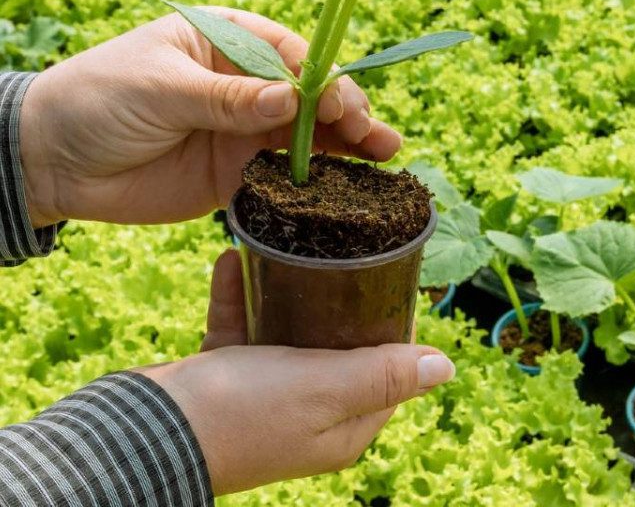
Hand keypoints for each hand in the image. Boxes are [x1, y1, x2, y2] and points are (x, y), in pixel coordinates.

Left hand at [19, 8, 401, 226]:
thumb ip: (227, 97)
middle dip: (344, 111)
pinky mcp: (237, 171)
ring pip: (305, 134)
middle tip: (374, 134)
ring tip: (386, 155)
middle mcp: (244, 84)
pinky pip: (284, 172)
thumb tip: (290, 99)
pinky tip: (347, 185)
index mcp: (227, 42)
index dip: (320, 79)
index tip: (340, 103)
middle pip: (308, 95)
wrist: (52, 162)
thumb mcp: (161, 87)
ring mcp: (242, 129)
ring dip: (345, 144)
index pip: (289, 54)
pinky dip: (316, 178)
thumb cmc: (98, 99)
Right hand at [140, 251, 455, 495]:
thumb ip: (382, 375)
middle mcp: (309, 412)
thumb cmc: (243, 413)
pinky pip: (242, 328)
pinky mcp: (227, 377)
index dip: (394, 327)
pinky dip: (240, 297)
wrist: (145, 432)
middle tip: (346, 250)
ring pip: (288, 332)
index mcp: (342, 425)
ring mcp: (266, 395)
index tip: (394, 277)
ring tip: (289, 245)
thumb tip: (446, 368)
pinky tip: (234, 257)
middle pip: (340, 348)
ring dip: (285, 290)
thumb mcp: (324, 388)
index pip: (387, 373)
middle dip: (340, 300)